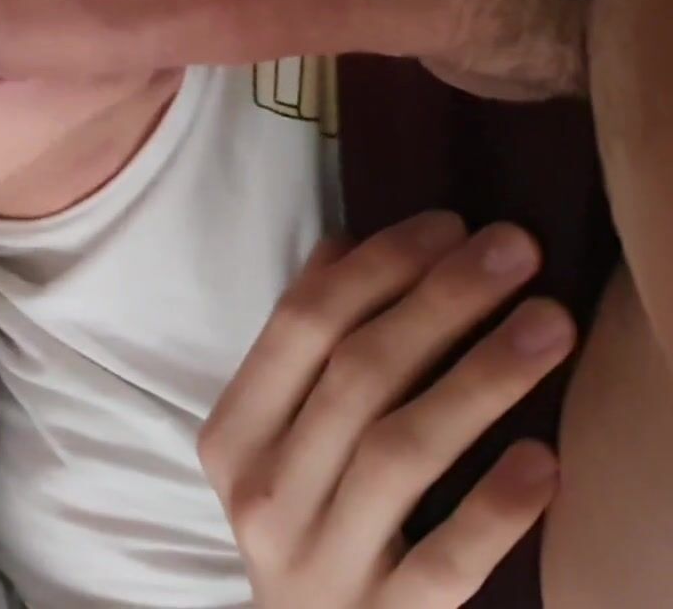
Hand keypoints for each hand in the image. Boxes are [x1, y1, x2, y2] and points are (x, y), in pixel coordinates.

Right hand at [198, 212, 576, 607]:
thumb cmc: (310, 524)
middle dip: (441, 302)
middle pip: (355, 378)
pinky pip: (444, 563)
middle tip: (518, 249)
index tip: (453, 223)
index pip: (301, 328)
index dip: (379, 267)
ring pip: (398, 455)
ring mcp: (322, 563)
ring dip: (480, 380)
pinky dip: (494, 510)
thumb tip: (345, 243)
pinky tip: (545, 460)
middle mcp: (265, 497)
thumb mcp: (281, 444)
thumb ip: (305, 353)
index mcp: (234, 438)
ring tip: (552, 324)